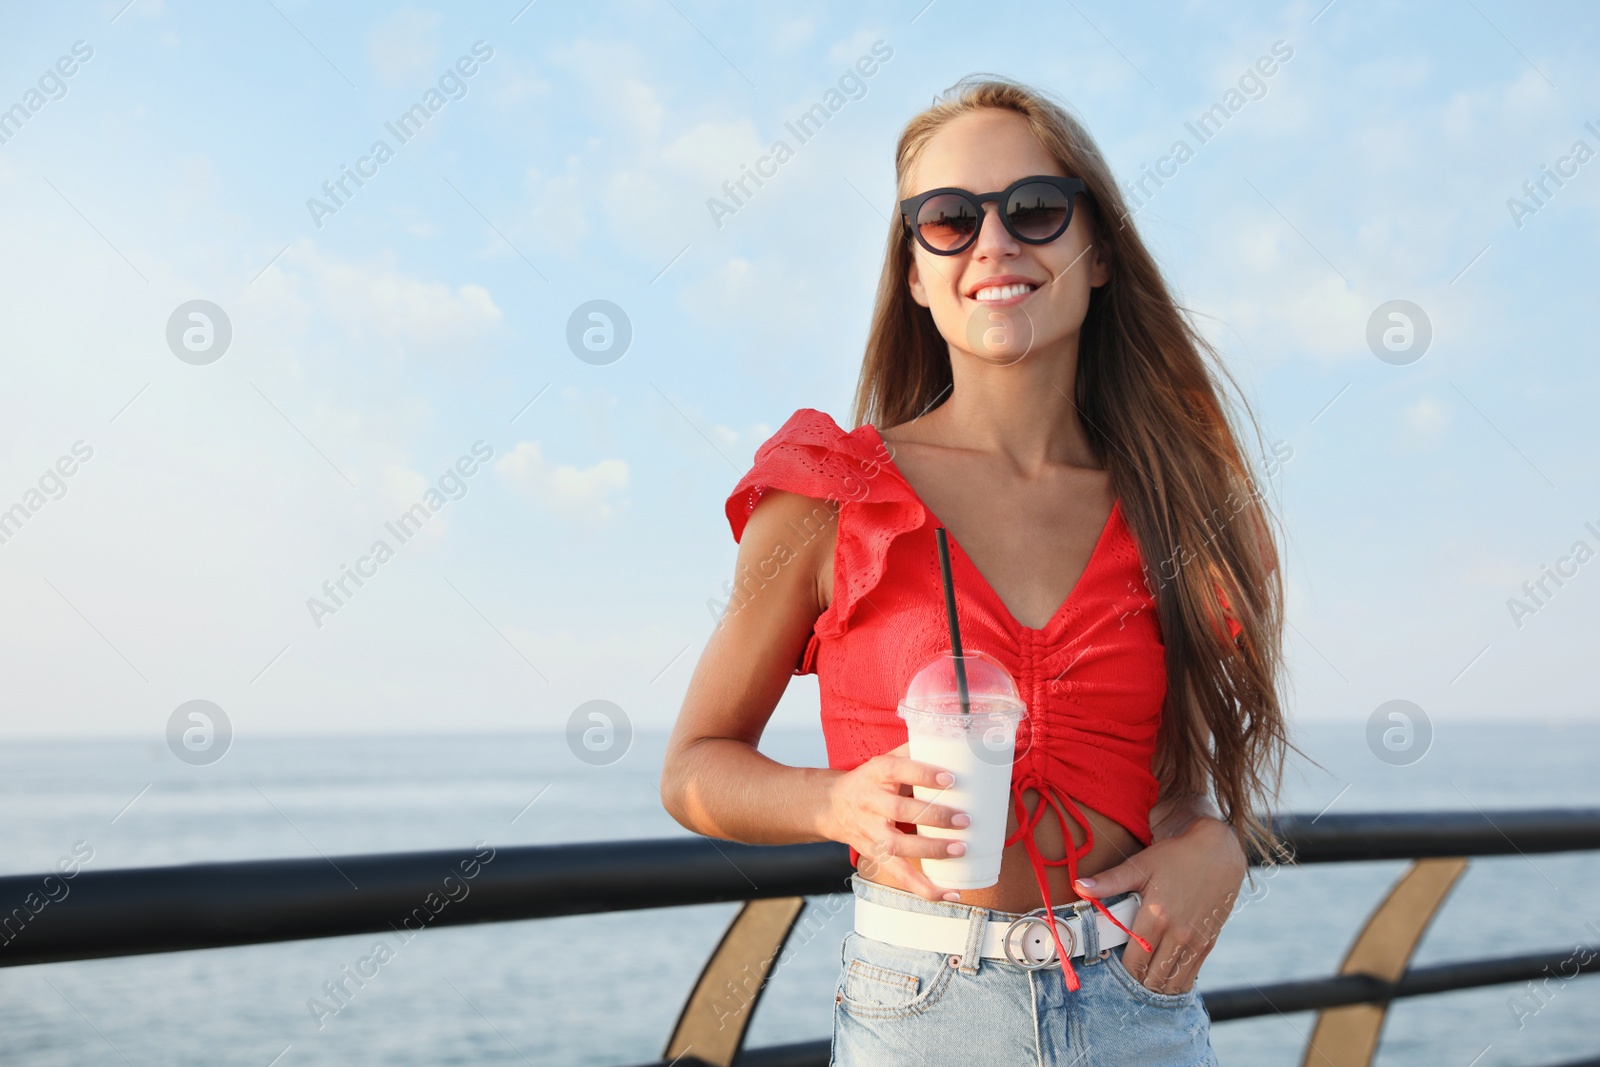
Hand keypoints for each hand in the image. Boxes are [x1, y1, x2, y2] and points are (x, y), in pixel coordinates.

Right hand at [821, 742, 971, 901]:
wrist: (831, 806)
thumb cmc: (868, 781)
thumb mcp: (884, 761)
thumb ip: (913, 753)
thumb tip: (951, 742)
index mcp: (875, 774)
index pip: (898, 770)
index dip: (923, 774)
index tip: (950, 779)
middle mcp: (870, 802)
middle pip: (900, 810)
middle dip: (933, 816)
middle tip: (963, 819)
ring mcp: (871, 832)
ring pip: (898, 846)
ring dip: (931, 850)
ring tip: (960, 849)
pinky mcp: (876, 855)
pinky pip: (899, 875)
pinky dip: (924, 889)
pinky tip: (948, 894)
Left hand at [1072, 815, 1246, 993]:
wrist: (1217, 851)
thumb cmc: (1175, 857)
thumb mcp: (1139, 866)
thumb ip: (1109, 882)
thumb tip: (1078, 887)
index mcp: (1157, 918)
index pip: (1134, 962)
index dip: (1121, 970)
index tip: (1112, 967)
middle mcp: (1178, 935)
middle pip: (1152, 978)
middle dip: (1137, 981)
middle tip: (1125, 975)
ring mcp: (1196, 942)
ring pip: (1173, 983)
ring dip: (1156, 986)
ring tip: (1143, 979)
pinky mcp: (1209, 942)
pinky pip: (1191, 976)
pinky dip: (1176, 982)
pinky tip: (1165, 978)